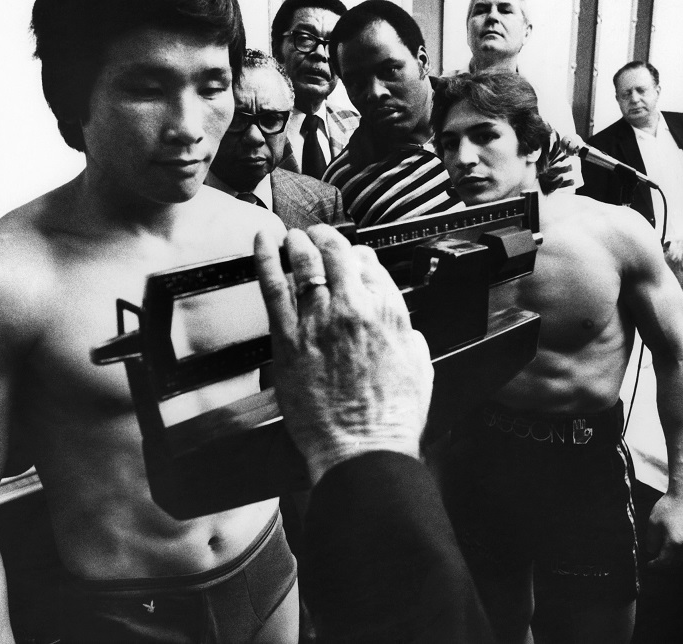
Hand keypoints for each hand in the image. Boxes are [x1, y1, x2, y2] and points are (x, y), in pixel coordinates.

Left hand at [254, 225, 432, 483]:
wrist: (362, 447)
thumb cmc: (391, 416)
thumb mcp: (419, 367)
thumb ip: (408, 336)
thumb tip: (402, 325)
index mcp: (388, 311)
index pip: (370, 264)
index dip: (357, 255)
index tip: (350, 257)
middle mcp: (354, 307)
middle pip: (337, 254)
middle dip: (326, 239)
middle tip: (317, 235)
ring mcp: (319, 320)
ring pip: (305, 263)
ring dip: (299, 242)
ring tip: (293, 236)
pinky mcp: (288, 338)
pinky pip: (273, 286)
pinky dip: (266, 258)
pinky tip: (263, 240)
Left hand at [645, 492, 682, 569]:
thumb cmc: (666, 508)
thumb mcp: (652, 523)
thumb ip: (651, 540)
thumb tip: (651, 551)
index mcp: (675, 543)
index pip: (664, 561)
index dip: (655, 565)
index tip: (649, 565)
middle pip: (675, 561)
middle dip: (664, 563)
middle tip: (654, 562)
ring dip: (673, 559)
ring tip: (662, 555)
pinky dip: (680, 552)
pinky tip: (673, 547)